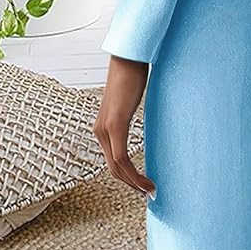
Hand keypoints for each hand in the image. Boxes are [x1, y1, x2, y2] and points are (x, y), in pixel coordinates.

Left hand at [94, 54, 156, 198]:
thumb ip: (129, 115)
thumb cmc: (132, 74)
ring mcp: (106, 127)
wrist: (129, 56)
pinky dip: (134, 174)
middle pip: (113, 169)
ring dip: (133, 183)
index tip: (143, 185)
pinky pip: (121, 158)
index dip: (127, 177)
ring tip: (150, 190)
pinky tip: (146, 179)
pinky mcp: (115, 123)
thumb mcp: (129, 101)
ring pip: (116, 167)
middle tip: (148, 193)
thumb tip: (139, 122)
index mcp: (103, 126)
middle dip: (131, 185)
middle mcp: (100, 130)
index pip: (112, 160)